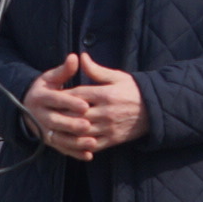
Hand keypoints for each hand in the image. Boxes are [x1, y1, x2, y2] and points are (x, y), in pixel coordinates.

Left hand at [21, 53, 147, 159]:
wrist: (155, 109)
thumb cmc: (133, 90)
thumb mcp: (117, 76)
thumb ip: (96, 70)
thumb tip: (80, 57)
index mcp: (105, 94)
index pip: (77, 95)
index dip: (63, 96)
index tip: (52, 95)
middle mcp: (105, 112)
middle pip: (76, 114)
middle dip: (62, 114)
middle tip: (47, 113)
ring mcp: (108, 127)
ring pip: (82, 131)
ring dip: (68, 130)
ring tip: (55, 128)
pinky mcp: (113, 139)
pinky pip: (93, 144)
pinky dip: (80, 144)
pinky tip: (70, 141)